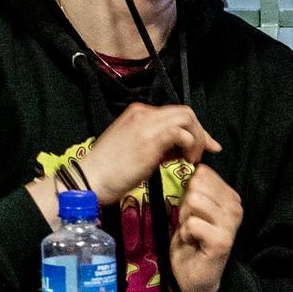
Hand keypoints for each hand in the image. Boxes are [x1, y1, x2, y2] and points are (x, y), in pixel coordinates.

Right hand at [80, 103, 220, 203]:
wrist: (90, 178)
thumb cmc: (109, 170)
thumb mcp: (135, 151)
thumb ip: (158, 145)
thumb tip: (179, 150)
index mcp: (138, 113)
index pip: (175, 114)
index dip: (193, 130)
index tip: (202, 147)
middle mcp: (144, 114)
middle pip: (185, 112)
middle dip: (199, 133)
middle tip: (200, 154)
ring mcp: (146, 125)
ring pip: (187, 118)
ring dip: (197, 139)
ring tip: (191, 160)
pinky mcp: (150, 140)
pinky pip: (181, 133)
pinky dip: (190, 146)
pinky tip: (185, 162)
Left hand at [168, 162, 242, 291]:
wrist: (195, 275)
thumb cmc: (192, 238)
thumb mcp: (193, 206)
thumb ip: (196, 186)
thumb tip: (191, 163)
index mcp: (231, 196)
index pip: (203, 172)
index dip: (189, 189)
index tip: (194, 210)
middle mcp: (236, 207)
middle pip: (197, 185)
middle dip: (186, 203)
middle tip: (192, 222)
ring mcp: (231, 224)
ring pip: (194, 201)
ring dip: (185, 218)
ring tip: (192, 232)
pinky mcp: (222, 241)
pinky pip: (192, 223)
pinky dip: (185, 233)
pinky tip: (193, 242)